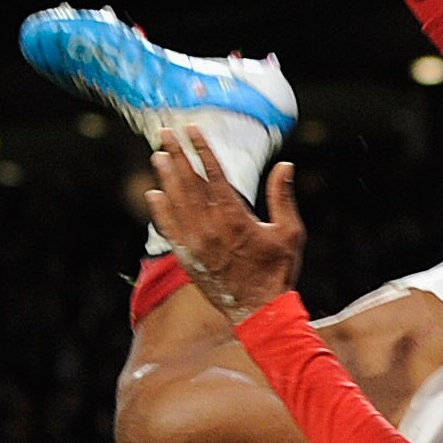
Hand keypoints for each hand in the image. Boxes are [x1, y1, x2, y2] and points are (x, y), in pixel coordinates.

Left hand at [148, 126, 301, 324]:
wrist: (259, 312)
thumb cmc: (278, 272)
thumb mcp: (290, 232)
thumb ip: (282, 197)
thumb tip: (285, 166)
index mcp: (235, 217)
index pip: (212, 173)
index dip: (201, 149)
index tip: (191, 129)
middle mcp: (210, 227)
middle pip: (187, 182)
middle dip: (176, 154)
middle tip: (165, 133)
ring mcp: (195, 243)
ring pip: (175, 202)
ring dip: (165, 177)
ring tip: (157, 155)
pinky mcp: (187, 258)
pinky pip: (168, 228)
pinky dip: (159, 210)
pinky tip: (153, 194)